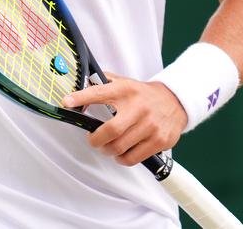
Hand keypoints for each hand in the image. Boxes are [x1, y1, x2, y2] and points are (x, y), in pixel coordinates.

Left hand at [61, 72, 187, 166]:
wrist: (175, 101)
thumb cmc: (143, 94)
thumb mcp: (125, 82)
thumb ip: (104, 83)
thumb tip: (81, 83)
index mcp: (125, 90)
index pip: (99, 93)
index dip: (81, 98)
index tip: (66, 102)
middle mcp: (138, 107)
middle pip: (110, 131)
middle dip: (95, 140)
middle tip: (93, 140)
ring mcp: (150, 125)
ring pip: (120, 148)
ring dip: (108, 151)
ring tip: (108, 147)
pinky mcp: (159, 140)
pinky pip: (133, 158)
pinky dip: (122, 159)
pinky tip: (122, 152)